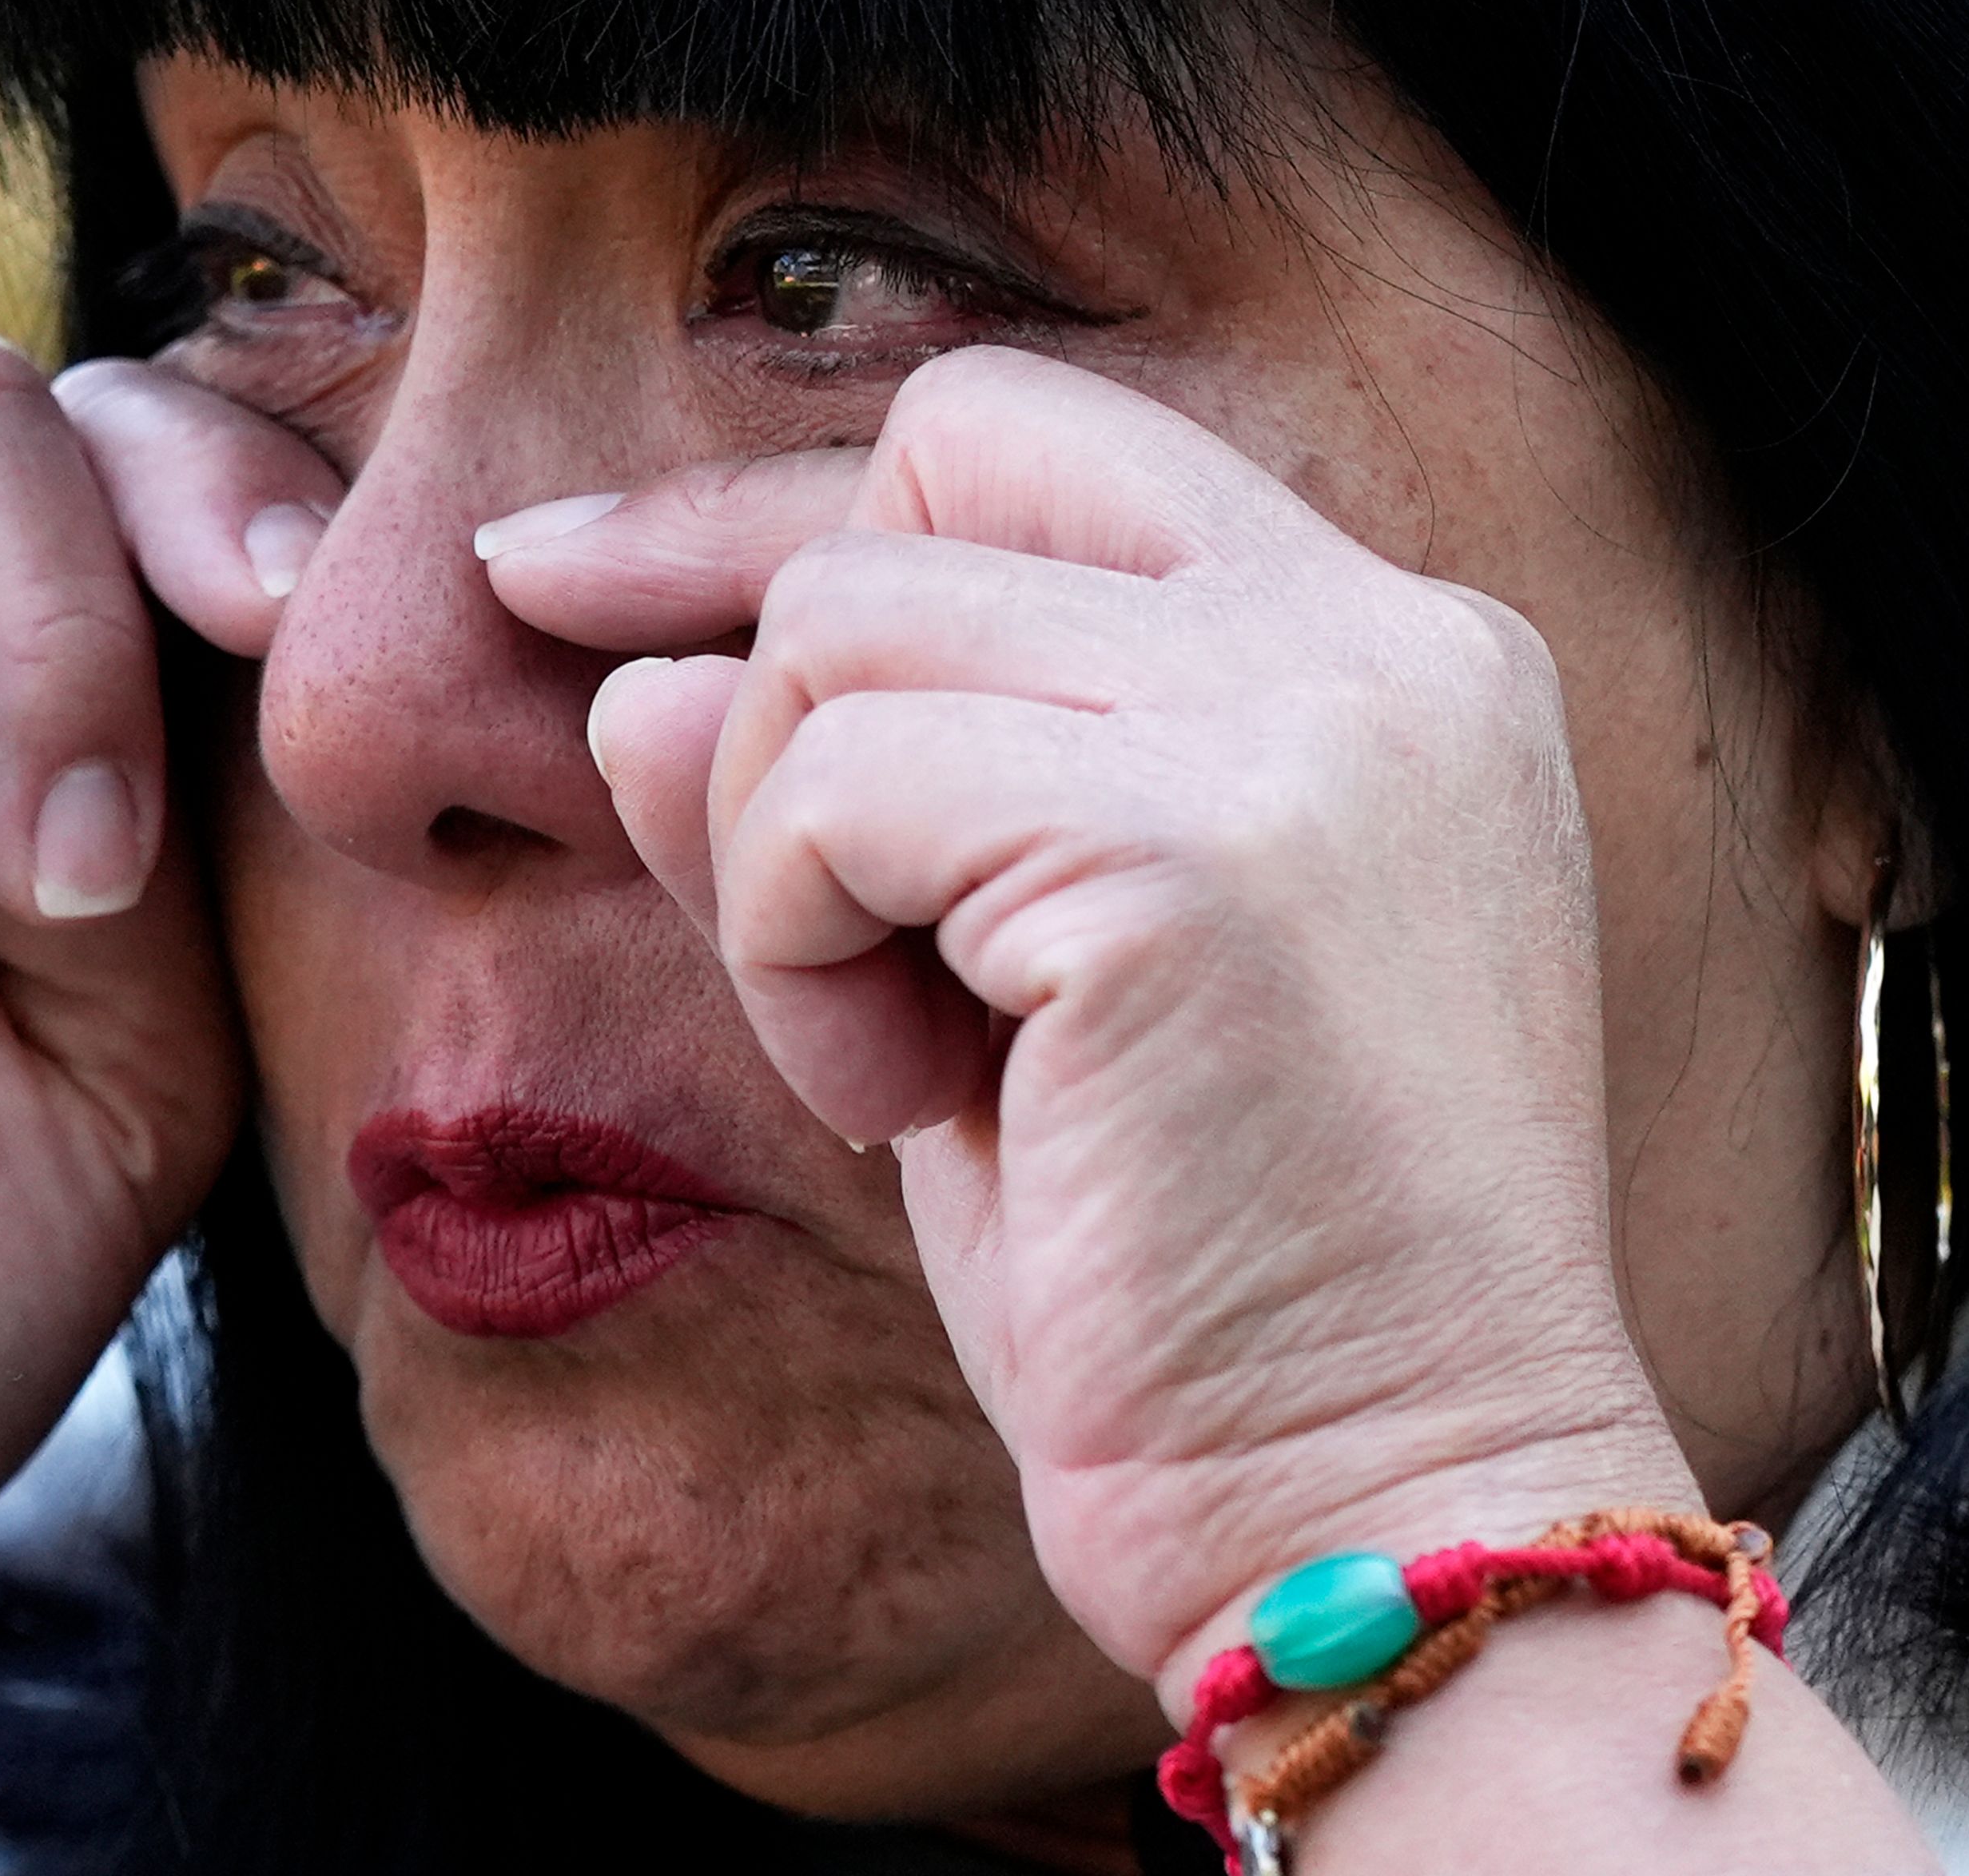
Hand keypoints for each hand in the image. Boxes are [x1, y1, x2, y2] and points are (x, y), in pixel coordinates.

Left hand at [484, 349, 1697, 1718]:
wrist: (1393, 1526)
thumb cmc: (1205, 1297)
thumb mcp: (997, 998)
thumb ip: (843, 799)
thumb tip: (625, 670)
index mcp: (1385, 661)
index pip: (1032, 442)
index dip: (793, 505)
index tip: (575, 590)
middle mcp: (1379, 645)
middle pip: (932, 455)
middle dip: (749, 627)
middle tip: (715, 846)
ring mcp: (1306, 728)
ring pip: (840, 619)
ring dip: (781, 853)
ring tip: (894, 1066)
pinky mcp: (1191, 852)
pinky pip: (830, 787)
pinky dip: (791, 950)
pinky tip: (900, 1109)